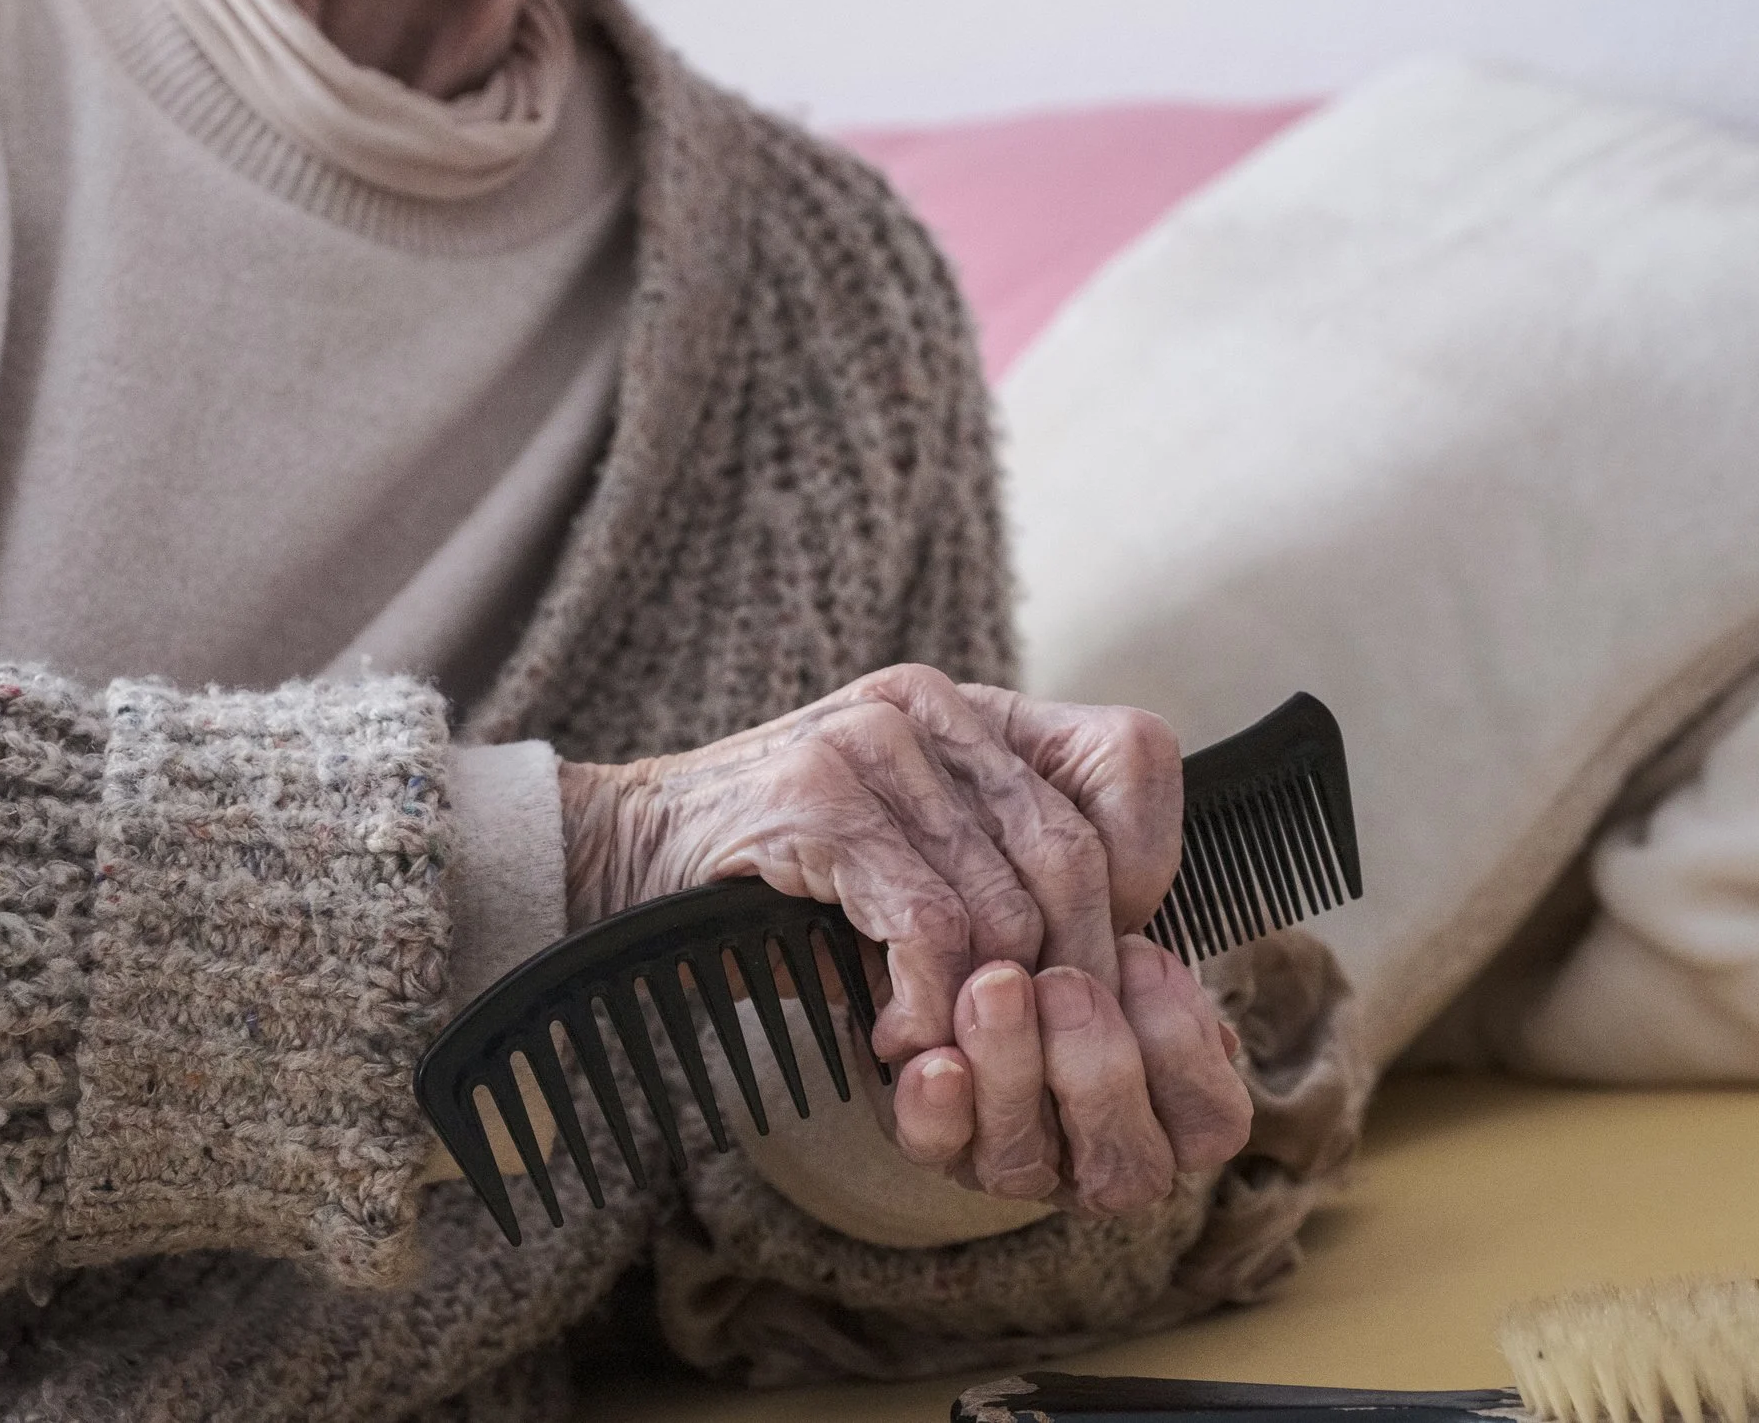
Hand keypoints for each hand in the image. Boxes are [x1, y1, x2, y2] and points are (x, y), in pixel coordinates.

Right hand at [557, 664, 1253, 1213]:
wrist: (615, 863)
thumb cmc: (774, 882)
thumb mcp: (909, 859)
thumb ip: (1004, 875)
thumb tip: (1134, 969)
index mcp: (968, 710)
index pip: (1130, 756)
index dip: (1143, 866)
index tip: (1093, 956)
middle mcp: (929, 706)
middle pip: (1074, 851)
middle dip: (1067, 974)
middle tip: (1027, 1048)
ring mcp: (869, 742)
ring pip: (1007, 899)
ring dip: (986, 1007)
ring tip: (943, 1051)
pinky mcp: (817, 799)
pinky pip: (930, 923)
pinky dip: (925, 1002)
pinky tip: (891, 1036)